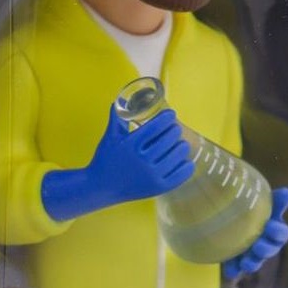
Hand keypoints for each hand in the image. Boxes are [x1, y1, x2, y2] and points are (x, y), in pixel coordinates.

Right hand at [42, 105, 194, 221]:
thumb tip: (121, 100)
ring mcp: (151, 175)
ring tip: (181, 144)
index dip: (167, 118)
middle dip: (175, 130)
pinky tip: (186, 161)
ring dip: (182, 146)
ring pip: (177, 155)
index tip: (171, 114)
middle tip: (175, 128)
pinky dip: (186, 167)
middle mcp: (142, 160)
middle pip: (169, 139)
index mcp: (131, 145)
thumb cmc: (106, 160)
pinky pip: (180, 175)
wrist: (100, 188)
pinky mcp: (157, 188)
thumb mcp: (110, 138)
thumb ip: (118, 119)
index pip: (156, 127)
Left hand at [224, 188, 287, 278]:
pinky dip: (233, 269)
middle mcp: (266, 244)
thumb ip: (274, 200)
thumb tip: (287, 192)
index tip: (270, 226)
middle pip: (270, 250)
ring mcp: (251, 255)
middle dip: (265, 250)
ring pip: (255, 262)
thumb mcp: (262, 201)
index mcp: (274, 229)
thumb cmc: (252, 207)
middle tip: (257, 246)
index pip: (281, 233)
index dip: (277, 232)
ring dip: (252, 263)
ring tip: (245, 263)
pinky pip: (236, 268)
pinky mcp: (236, 261)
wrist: (229, 215)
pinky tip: (230, 270)